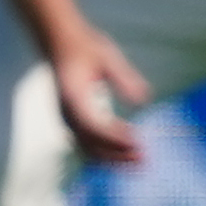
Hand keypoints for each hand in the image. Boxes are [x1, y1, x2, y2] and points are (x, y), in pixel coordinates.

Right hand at [44, 23, 157, 169]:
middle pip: (90, 144)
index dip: (114, 137)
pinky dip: (106, 152)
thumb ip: (124, 78)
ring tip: (139, 161)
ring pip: (88, 149)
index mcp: (73, 98)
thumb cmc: (86, 48)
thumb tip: (144, 99)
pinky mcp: (73, 121)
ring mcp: (67, 120)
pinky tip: (126, 153)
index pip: (93, 126)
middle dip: (116, 154)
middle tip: (144, 159)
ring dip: (113, 157)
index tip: (137, 141)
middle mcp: (67, 114)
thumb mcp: (108, 58)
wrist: (61, 44)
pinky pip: (87, 144)